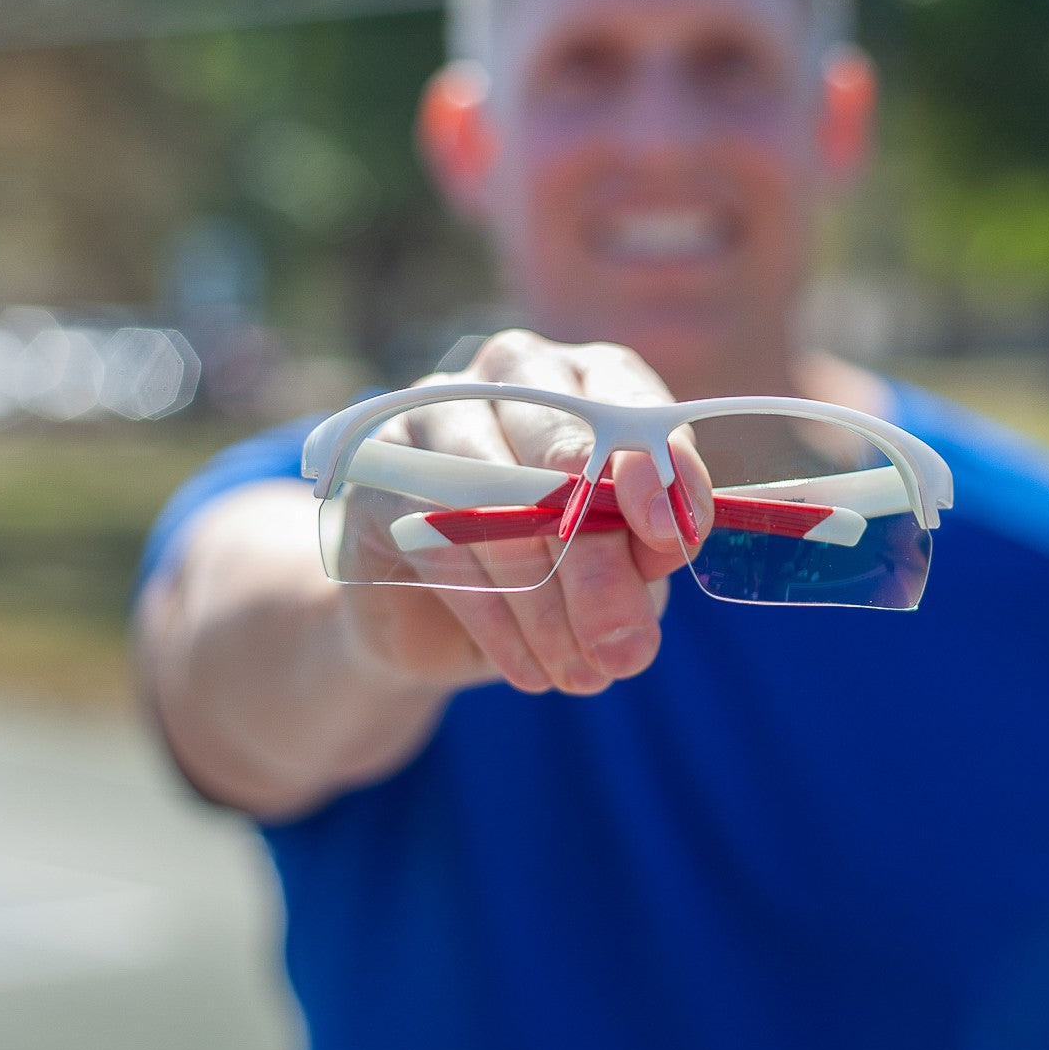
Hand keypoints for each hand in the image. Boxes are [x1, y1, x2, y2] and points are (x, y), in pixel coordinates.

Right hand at [337, 330, 711, 697]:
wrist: (433, 616)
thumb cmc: (553, 571)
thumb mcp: (619, 563)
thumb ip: (649, 543)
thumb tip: (669, 542)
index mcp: (590, 379)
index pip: (630, 403)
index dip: (658, 468)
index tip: (669, 538)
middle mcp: (514, 374)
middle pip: (563, 451)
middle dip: (599, 559)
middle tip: (629, 649)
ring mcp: (437, 411)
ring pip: (499, 501)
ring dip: (548, 604)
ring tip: (583, 674)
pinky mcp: (379, 466)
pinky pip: (441, 542)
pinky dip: (496, 619)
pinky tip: (530, 670)